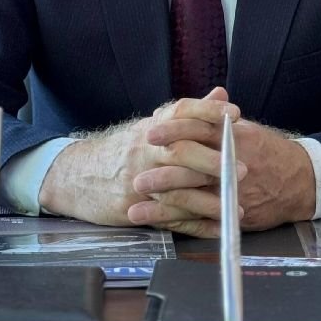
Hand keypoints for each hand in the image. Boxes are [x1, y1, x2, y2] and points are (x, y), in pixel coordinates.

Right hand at [38, 88, 240, 235]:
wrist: (76, 176)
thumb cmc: (124, 152)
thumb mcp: (152, 128)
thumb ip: (189, 114)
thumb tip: (221, 93)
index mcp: (151, 128)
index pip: (181, 111)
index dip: (208, 110)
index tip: (234, 113)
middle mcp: (143, 151)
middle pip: (180, 151)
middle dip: (213, 160)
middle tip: (244, 169)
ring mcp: (137, 181)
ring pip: (176, 190)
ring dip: (208, 200)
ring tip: (235, 205)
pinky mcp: (132, 208)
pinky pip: (168, 218)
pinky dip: (195, 224)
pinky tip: (217, 227)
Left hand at [144, 101, 315, 231]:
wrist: (301, 180)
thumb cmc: (268, 152)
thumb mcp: (244, 128)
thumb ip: (212, 119)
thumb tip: (177, 110)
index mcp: (232, 138)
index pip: (198, 129)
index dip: (172, 130)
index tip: (150, 131)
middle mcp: (230, 165)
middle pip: (191, 167)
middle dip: (160, 173)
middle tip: (135, 174)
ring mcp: (231, 192)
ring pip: (192, 198)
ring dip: (161, 203)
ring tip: (135, 205)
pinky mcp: (233, 214)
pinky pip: (201, 221)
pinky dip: (177, 222)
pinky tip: (157, 223)